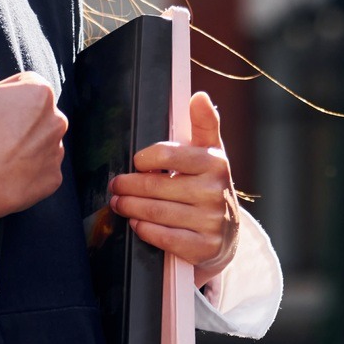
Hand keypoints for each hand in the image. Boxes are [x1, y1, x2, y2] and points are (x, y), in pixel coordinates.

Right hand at [0, 51, 67, 221]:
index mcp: (41, 92)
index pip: (25, 84)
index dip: (6, 94)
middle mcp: (58, 119)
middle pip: (37, 113)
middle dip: (20, 119)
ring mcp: (58, 149)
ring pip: (42, 141)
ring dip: (28, 144)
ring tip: (2, 152)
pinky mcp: (55, 176)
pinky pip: (44, 168)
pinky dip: (31, 170)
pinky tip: (11, 171)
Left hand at [109, 91, 239, 287]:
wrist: (228, 236)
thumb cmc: (210, 187)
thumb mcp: (211, 154)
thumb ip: (203, 124)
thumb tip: (199, 96)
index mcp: (215, 162)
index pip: (167, 155)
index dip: (144, 159)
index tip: (136, 162)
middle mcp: (215, 191)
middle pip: (155, 186)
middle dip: (128, 186)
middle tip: (115, 186)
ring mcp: (210, 221)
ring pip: (155, 212)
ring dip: (129, 207)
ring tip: (119, 203)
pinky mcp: (203, 247)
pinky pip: (162, 237)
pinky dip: (144, 229)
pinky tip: (136, 224)